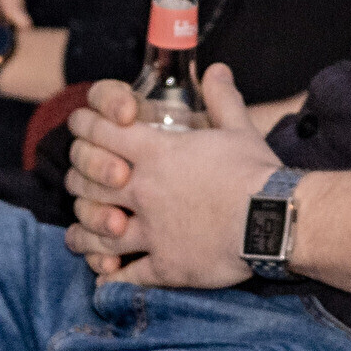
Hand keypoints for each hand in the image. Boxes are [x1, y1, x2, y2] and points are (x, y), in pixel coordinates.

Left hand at [63, 62, 274, 286]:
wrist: (274, 221)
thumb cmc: (256, 173)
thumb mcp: (239, 129)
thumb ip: (222, 99)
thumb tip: (217, 70)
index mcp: (157, 153)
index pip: (100, 132)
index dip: (83, 127)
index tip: (79, 127)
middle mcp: (144, 190)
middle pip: (87, 182)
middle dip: (76, 182)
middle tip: (77, 184)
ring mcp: (151, 231)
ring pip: (98, 232)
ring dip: (83, 234)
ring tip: (78, 236)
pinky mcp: (165, 265)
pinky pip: (128, 277)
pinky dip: (112, 279)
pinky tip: (106, 279)